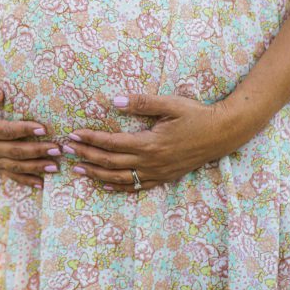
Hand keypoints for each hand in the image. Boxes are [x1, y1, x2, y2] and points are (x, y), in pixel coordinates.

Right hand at [0, 80, 59, 188]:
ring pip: (15, 167)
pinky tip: (41, 183)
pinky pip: (11, 175)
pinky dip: (25, 180)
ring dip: (35, 167)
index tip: (43, 129)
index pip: (7, 131)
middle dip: (37, 151)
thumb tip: (0, 95)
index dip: (25, 130)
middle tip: (57, 148)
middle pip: (14, 152)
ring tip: (55, 166)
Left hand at [64, 93, 252, 192]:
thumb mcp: (170, 104)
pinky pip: (138, 186)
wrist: (224, 133)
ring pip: (121, 179)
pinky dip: (119, 187)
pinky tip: (106, 185)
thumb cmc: (196, 115)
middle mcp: (151, 162)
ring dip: (97, 174)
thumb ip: (142, 103)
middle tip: (66, 150)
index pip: (111, 143)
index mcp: (149, 143)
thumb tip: (115, 101)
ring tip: (79, 168)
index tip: (73, 135)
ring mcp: (158, 173)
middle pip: (111, 162)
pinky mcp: (166, 177)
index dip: (91, 139)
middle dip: (86, 155)